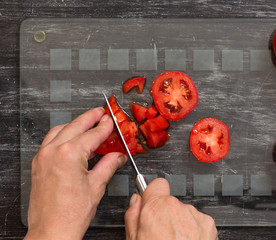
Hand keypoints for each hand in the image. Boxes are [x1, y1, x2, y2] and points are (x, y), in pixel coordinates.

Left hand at [24, 107, 127, 239]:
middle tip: (102, 113)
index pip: (93, 134)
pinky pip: (50, 140)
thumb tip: (118, 156)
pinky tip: (71, 137)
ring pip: (60, 130)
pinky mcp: (38, 163)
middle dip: (91, 117)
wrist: (52, 230)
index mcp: (70, 154)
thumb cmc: (71, 213)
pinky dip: (62, 134)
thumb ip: (109, 165)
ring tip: (88, 123)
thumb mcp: (97, 186)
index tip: (112, 121)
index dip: (105, 126)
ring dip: (75, 124)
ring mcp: (43, 156)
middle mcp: (53, 151)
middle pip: (76, 125)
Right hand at [125, 178, 217, 239]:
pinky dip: (194, 230)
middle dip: (165, 214)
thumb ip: (133, 216)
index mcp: (156, 209)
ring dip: (180, 223)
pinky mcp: (208, 224)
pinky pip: (197, 221)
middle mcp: (176, 208)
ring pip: (184, 212)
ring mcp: (194, 216)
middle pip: (169, 202)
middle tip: (161, 234)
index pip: (156, 184)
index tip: (151, 202)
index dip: (152, 194)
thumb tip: (135, 203)